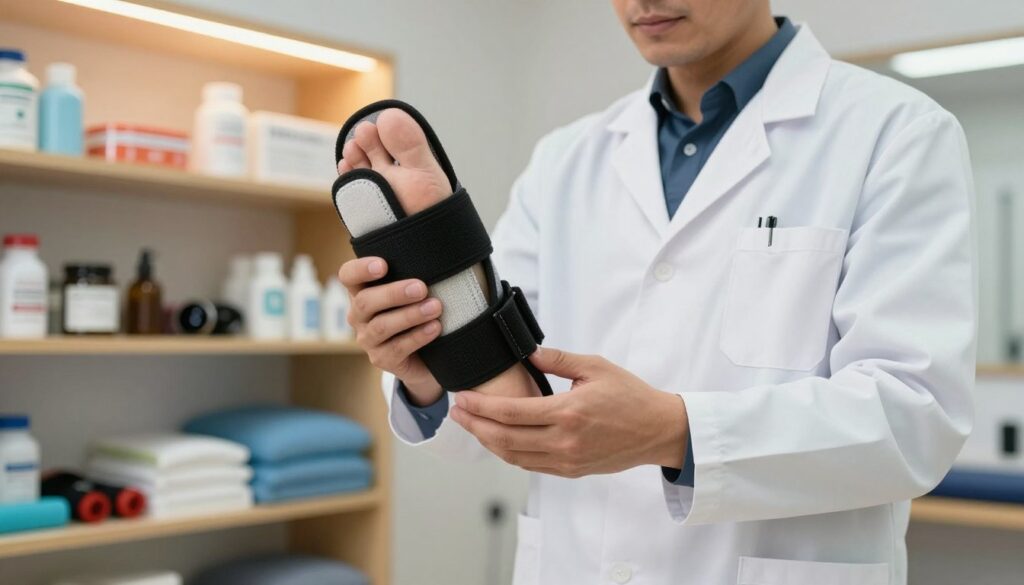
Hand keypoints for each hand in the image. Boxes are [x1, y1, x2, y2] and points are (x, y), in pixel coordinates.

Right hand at [338, 256, 443, 404]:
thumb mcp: (412, 292)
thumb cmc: (418, 312)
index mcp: (362, 291)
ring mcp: (368, 339)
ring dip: (410, 315)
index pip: (348, 276)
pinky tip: (435, 327)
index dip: (360, 269)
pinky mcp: (381, 359)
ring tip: (435, 307)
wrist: (425, 356)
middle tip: (421, 288)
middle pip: (365, 301)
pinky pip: (397, 348)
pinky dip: (418, 336)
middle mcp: (359, 315)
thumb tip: (441, 255)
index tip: (383, 265)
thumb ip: (414, 276)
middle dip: (394, 293)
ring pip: (382, 326)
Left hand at [450, 347, 688, 477]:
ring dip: (488, 442)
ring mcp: (567, 460)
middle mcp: (564, 441)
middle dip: (475, 426)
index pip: (512, 413)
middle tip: (456, 413)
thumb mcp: (596, 367)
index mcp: (568, 412)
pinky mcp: (571, 470)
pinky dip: (509, 454)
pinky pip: (531, 466)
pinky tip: (498, 440)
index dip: (481, 407)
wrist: (658, 430)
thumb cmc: (631, 396)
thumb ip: (559, 360)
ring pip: (514, 457)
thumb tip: (529, 353)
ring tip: (471, 426)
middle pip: (505, 439)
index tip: (463, 398)